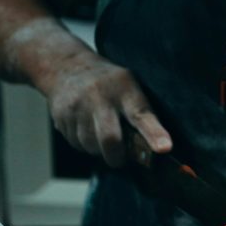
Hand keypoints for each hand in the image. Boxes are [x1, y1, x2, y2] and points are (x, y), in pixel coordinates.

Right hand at [42, 51, 171, 166]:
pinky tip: (85, 128)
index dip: (153, 134)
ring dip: (99, 149)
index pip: (141, 114)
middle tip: (120, 157)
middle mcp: (98, 97)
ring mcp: (77, 107)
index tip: (164, 148)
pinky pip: (77, 144)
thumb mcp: (129, 86)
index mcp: (124, 89)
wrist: (66, 67)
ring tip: (100, 131)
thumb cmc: (108, 83)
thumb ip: (141, 114)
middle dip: (117, 156)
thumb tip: (156, 149)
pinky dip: (85, 144)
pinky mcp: (61, 118)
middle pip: (110, 139)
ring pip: (91, 146)